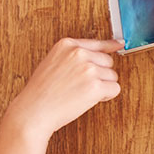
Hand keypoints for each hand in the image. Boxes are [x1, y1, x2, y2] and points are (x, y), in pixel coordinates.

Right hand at [4, 38, 122, 138]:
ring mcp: (88, 69)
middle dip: (100, 74)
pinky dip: (106, 96)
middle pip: (108, 61)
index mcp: (66, 44)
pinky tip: (88, 99)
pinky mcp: (95, 86)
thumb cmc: (41, 91)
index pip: (96, 43)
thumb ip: (73, 56)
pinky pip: (114, 89)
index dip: (109, 46)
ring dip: (102, 86)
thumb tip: (101, 52)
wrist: (34, 110)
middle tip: (81, 85)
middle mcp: (78, 53)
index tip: (119, 44)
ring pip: (112, 76)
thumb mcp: (53, 62)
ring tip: (80, 92)